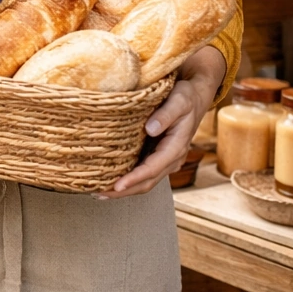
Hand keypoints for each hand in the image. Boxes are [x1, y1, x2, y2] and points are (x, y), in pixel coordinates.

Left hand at [99, 45, 226, 198]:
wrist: (194, 96)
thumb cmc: (185, 97)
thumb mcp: (179, 101)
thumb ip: (166, 115)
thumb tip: (150, 129)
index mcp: (176, 147)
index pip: (152, 169)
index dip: (134, 179)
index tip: (116, 186)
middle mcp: (171, 158)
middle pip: (147, 182)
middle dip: (123, 191)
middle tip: (98, 194)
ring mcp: (164, 159)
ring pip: (144, 182)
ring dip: (123, 190)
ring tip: (98, 192)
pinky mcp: (157, 155)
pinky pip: (142, 173)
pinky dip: (127, 180)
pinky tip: (109, 180)